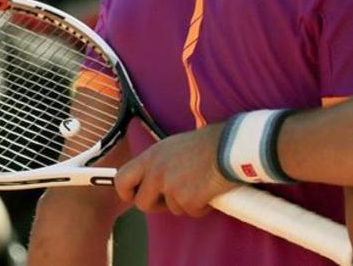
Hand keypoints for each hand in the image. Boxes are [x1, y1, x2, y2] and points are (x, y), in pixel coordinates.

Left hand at [114, 123, 238, 217]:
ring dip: (185, 201)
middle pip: (142, 203)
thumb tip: (154, 177)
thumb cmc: (208, 142)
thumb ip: (160, 162)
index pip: (122, 179)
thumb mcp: (175, 145)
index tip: (135, 194)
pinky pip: (192, 211)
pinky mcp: (188, 200)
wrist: (230, 146)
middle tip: (172, 197)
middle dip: (157, 204)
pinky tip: (210, 189)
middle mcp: (157, 173)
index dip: (127, 191)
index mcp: (151, 157)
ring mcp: (172, 188)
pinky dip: (202, 205)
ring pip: (171, 208)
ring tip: (200, 184)